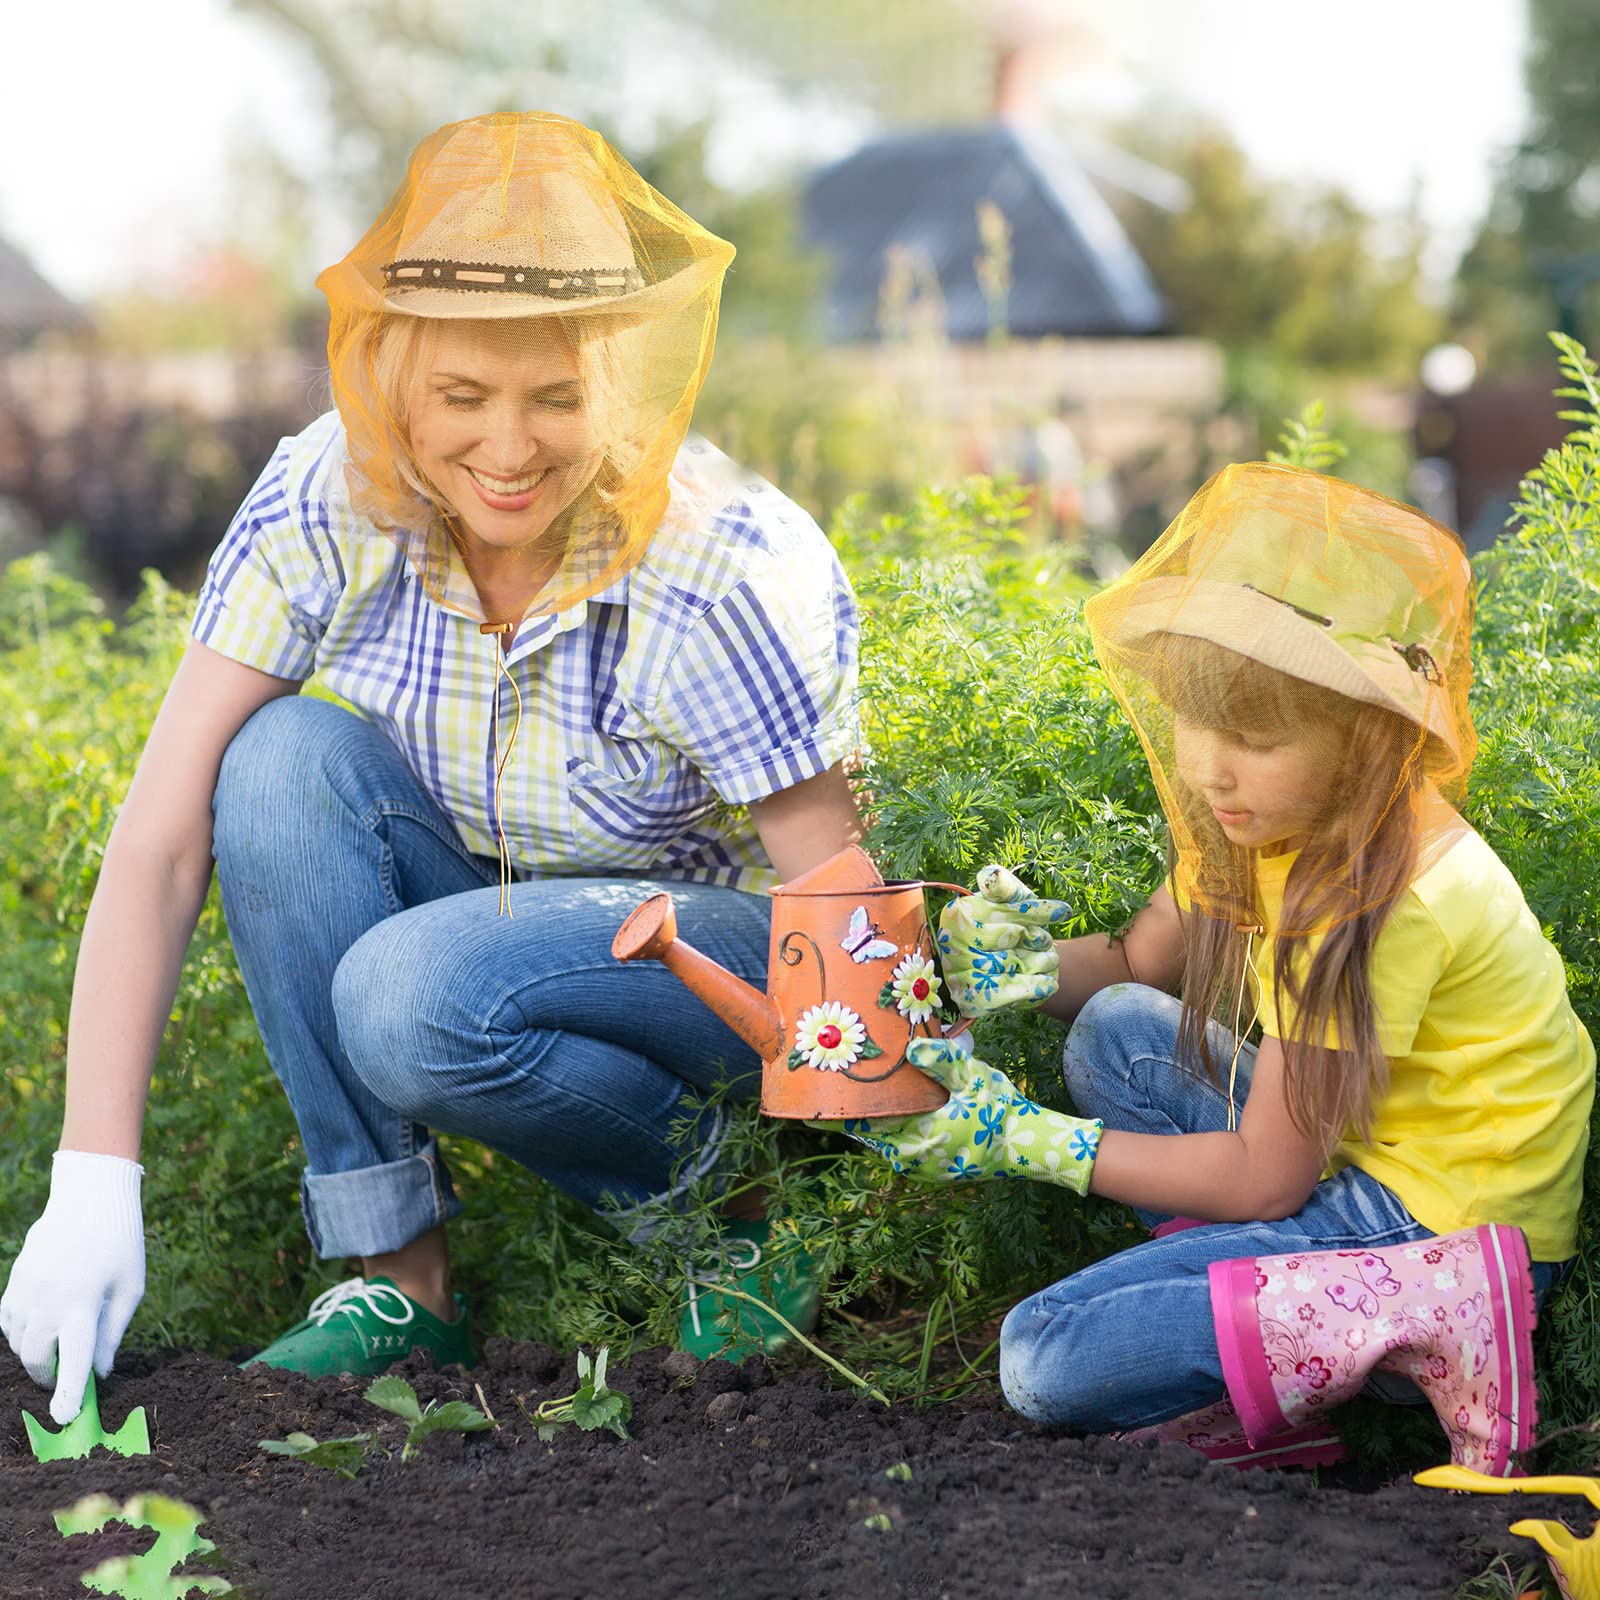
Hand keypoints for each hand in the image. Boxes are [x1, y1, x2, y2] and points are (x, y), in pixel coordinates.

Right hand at [0, 1150, 144, 1422]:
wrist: (90, 1199)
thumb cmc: (120, 1244)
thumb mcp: (130, 1288)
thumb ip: (113, 1333)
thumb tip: (99, 1374)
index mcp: (84, 1302)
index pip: (75, 1359)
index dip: (70, 1392)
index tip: (65, 1416)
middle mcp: (49, 1299)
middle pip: (37, 1357)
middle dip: (49, 1376)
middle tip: (64, 1380)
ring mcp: (26, 1290)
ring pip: (18, 1343)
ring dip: (34, 1355)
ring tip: (56, 1347)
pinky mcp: (14, 1281)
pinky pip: (8, 1322)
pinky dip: (20, 1334)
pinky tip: (40, 1327)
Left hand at [819, 1034, 1100, 1193]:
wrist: (1027, 1147)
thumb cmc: (1001, 1112)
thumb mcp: (974, 1080)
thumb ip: (942, 1063)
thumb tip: (911, 1050)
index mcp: (919, 1138)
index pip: (866, 1127)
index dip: (836, 1116)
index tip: (809, 1108)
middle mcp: (913, 1158)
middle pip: (869, 1134)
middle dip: (851, 1112)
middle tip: (828, 1088)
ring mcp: (921, 1166)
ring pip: (883, 1141)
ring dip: (871, 1121)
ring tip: (853, 1095)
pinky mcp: (930, 1167)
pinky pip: (898, 1146)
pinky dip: (888, 1129)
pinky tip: (889, 1108)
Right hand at [938, 864, 1070, 1016]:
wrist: (1000, 964)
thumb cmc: (1007, 923)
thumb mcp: (1009, 900)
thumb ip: (1004, 886)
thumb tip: (993, 877)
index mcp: (957, 915)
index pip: (1003, 911)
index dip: (1035, 913)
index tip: (1064, 912)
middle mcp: (954, 946)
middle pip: (1010, 939)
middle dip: (1037, 939)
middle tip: (1045, 941)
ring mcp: (961, 976)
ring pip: (1012, 967)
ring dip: (1040, 963)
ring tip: (1049, 959)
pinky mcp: (973, 1001)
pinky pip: (1007, 996)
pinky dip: (1032, 988)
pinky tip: (1049, 983)